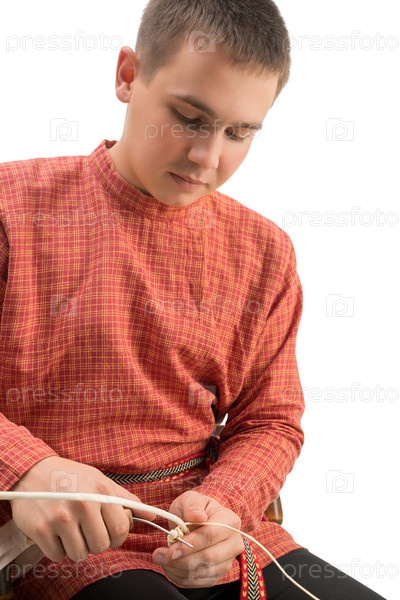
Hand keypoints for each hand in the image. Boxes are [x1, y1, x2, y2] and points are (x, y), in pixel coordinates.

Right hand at [10, 456, 152, 562]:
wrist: (32, 471)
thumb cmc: (70, 476)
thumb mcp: (100, 480)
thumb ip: (125, 498)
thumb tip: (151, 515)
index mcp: (100, 492)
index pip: (120, 530)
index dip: (117, 537)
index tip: (110, 534)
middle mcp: (82, 505)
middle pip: (100, 545)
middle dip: (96, 542)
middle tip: (87, 530)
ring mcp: (60, 518)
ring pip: (80, 554)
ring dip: (76, 547)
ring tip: (71, 529)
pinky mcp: (41, 530)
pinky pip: (58, 556)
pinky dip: (57, 549)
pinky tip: (55, 532)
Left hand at [152, 491, 243, 587]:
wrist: (198, 520)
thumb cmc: (194, 509)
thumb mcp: (190, 499)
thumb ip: (192, 505)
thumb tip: (197, 516)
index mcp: (230, 521)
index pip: (211, 535)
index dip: (191, 544)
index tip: (172, 548)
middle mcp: (233, 543)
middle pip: (209, 558)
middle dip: (182, 560)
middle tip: (161, 556)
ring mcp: (227, 562)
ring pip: (203, 573)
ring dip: (178, 569)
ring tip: (162, 558)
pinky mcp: (217, 575)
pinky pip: (198, 582)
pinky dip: (180, 577)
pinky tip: (169, 566)